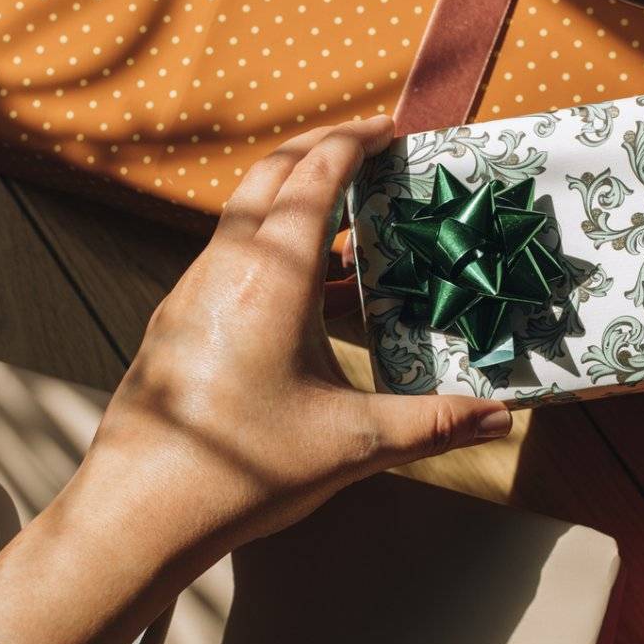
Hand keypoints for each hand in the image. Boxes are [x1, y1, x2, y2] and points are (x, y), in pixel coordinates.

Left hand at [0, 115, 511, 643]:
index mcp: (271, 273)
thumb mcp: (354, 444)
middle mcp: (225, 266)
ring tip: (351, 226)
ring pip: (246, 217)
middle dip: (322, 151)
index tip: (392, 131)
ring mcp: (193, 293)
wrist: (140, 511)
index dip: (356, 141)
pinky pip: (230, 259)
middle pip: (272, 175)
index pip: (315, 173)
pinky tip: (305, 296)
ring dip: (296, 202)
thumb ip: (433, 423)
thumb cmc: (244, 470)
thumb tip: (502, 415)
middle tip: (371, 152)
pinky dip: (273, 248)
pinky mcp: (178, 324)